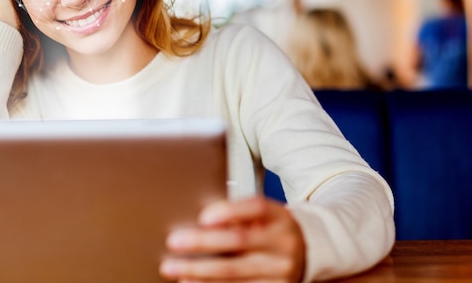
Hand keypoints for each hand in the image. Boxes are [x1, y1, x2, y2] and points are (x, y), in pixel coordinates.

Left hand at [160, 196, 305, 282]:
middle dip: (202, 243)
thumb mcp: (263, 217)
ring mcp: (281, 271)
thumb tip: (200, 222)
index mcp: (280, 218)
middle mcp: (283, 244)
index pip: (257, 208)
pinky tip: (192, 282)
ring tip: (175, 268)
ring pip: (235, 272)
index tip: (203, 216)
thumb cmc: (274, 230)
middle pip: (239, 241)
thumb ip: (238, 216)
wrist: (309, 253)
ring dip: (200, 271)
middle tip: (174, 242)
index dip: (230, 210)